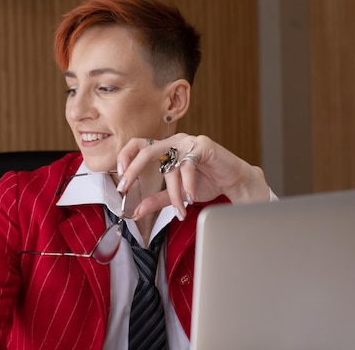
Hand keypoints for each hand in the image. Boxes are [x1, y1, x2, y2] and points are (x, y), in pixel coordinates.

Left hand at [116, 133, 271, 219]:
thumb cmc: (206, 181)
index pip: (138, 145)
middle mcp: (175, 141)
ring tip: (179, 208)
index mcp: (165, 148)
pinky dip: (187, 184)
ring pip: (170, 166)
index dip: (125, 157)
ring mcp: (189, 142)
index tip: (120, 177)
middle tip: (126, 187)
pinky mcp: (204, 146)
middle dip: (133, 170)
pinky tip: (190, 197)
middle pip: (147, 150)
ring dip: (173, 192)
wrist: (234, 180)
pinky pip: (188, 165)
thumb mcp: (177, 193)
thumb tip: (136, 212)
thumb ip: (157, 200)